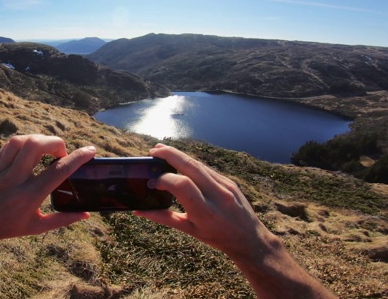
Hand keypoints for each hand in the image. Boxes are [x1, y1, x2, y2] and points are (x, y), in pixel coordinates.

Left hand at [0, 135, 94, 247]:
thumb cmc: (6, 227)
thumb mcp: (36, 228)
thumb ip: (62, 220)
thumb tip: (86, 215)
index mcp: (29, 197)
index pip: (58, 171)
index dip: (77, 157)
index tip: (90, 150)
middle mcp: (15, 179)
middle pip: (37, 146)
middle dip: (56, 143)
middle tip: (61, 154)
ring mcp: (2, 169)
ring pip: (23, 140)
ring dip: (40, 139)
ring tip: (47, 150)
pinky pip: (11, 144)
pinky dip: (26, 141)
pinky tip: (32, 149)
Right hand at [135, 144, 273, 260]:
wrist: (249, 238)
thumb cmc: (216, 237)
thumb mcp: (189, 230)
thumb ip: (163, 218)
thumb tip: (138, 212)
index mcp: (205, 212)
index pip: (182, 185)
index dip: (164, 179)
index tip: (152, 182)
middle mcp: (217, 195)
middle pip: (191, 166)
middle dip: (170, 154)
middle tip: (153, 150)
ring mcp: (225, 186)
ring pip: (198, 163)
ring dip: (178, 154)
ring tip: (161, 150)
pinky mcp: (229, 181)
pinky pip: (206, 168)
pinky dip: (190, 163)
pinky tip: (179, 160)